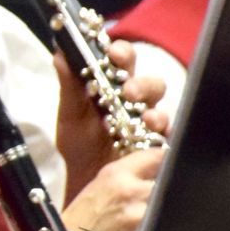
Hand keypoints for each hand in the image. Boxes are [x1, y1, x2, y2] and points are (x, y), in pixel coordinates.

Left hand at [54, 43, 169, 192]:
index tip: (113, 51)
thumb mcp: (70, 113)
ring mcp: (149, 124)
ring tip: (145, 119)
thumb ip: (69, 84)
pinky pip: (169, 138)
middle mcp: (136, 101)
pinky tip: (154, 137)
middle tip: (129, 91)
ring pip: (162, 109)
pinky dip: (164, 136)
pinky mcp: (157, 146)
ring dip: (155, 112)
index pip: (123, 60)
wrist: (84, 180)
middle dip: (142, 84)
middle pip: (150, 83)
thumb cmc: (79, 141)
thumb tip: (60, 52)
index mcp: (114, 84)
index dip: (122, 52)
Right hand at [59, 148, 162, 230]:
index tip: (169, 169)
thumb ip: (131, 176)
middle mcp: (132, 192)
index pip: (158, 156)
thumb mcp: (101, 186)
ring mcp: (143, 218)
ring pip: (172, 208)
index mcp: (117, 174)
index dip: (166, 163)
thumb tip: (162, 171)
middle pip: (171, 182)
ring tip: (152, 223)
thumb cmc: (81, 224)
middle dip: (168, 190)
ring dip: (167, 213)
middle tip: (158, 201)